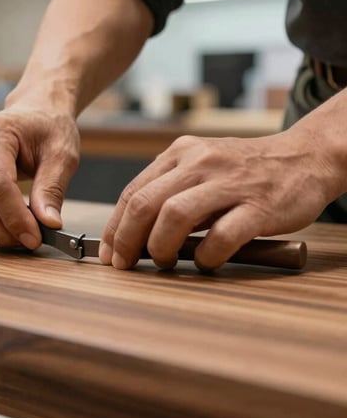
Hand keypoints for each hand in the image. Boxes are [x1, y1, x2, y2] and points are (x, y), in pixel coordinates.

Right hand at [0, 104, 79, 248]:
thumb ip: (52, 189)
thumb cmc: (48, 129)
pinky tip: (8, 224)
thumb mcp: (62, 155)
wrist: (34, 113)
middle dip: (3, 231)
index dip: (14, 217)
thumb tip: (49, 224)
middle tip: (30, 241)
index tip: (35, 238)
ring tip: (22, 233)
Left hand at [100, 129, 341, 269]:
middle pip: (145, 204)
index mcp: (180, 153)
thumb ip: (169, 189)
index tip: (109, 255)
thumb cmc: (246, 170)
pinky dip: (206, 255)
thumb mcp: (201, 165)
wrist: (307, 157)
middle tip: (126, 265)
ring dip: (160, 247)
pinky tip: (206, 262)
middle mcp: (200, 162)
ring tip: (165, 261)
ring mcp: (229, 183)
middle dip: (127, 240)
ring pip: (174, 216)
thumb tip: (132, 233)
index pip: (132, 192)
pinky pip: (221, 236)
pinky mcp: (259, 206)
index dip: (115, 228)